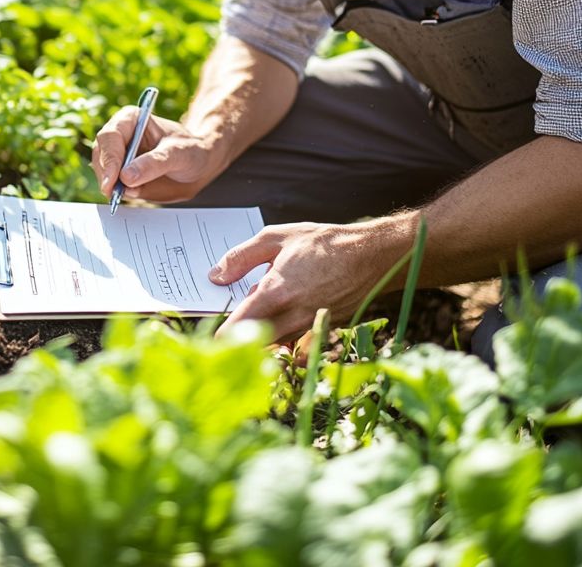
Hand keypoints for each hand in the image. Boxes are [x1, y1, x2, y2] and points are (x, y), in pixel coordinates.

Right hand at [92, 108, 219, 203]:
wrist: (198, 163)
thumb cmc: (191, 151)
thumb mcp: (179, 154)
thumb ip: (154, 164)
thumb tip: (127, 177)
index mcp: (131, 119)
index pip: (111, 136)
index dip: (109, 159)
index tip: (113, 180)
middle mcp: (120, 134)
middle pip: (101, 153)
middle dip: (106, 174)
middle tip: (114, 194)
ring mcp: (118, 153)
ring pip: (102, 169)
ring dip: (110, 184)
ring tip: (127, 194)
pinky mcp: (120, 171)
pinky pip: (110, 182)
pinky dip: (116, 191)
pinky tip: (129, 194)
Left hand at [210, 222, 392, 342]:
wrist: (373, 256)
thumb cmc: (325, 243)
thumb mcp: (276, 237)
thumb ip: (241, 257)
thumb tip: (215, 276)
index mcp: (276, 293)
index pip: (238, 327)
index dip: (220, 335)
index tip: (208, 337)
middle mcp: (292, 317)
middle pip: (253, 343)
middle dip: (237, 340)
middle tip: (223, 332)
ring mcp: (308, 327)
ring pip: (273, 344)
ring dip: (260, 337)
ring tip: (251, 319)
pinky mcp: (321, 331)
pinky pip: (294, 343)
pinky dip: (282, 337)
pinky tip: (279, 319)